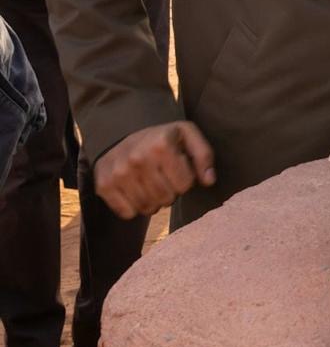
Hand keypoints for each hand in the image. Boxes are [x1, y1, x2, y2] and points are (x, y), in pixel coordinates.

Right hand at [94, 121, 216, 218]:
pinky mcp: (103, 185)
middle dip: (171, 192)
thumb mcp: (187, 135)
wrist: (121, 132)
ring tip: (151, 184)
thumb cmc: (161, 138)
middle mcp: (137, 158)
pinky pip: (127, 213)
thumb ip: (203, 156)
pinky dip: (135, 208)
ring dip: (154, 201)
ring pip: (147, 208)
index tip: (178, 170)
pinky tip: (136, 192)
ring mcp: (118, 173)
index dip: (185, 180)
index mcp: (161, 145)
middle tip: (164, 179)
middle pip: (166, 198)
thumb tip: (209, 181)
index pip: (185, 184)